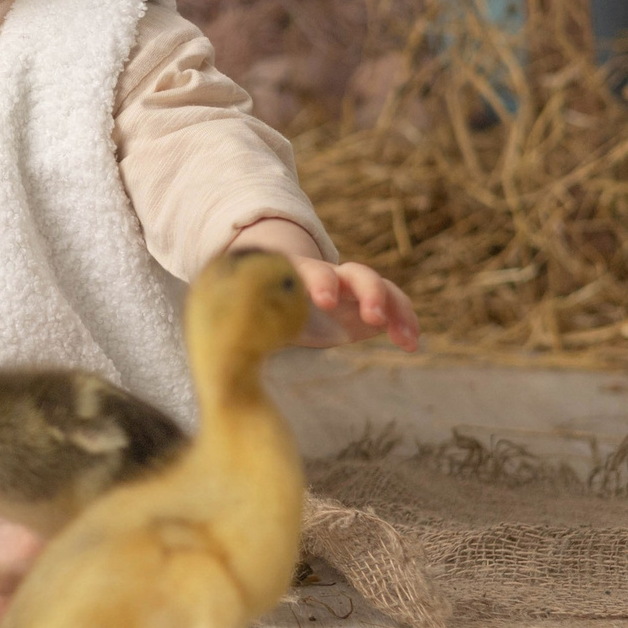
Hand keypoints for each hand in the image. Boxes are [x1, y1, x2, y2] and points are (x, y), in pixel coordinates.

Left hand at [229, 218, 420, 351]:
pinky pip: (394, 308)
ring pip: (379, 286)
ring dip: (393, 307)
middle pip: (352, 272)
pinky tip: (412, 345)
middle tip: (372, 315)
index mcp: (293, 276)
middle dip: (365, 291)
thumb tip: (216, 355)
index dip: (316, 281)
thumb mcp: (243, 318)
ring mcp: (350, 290)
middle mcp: (327, 278)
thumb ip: (235, 330)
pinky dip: (405, 322)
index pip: (307, 271)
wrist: (276, 297)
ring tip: (403, 338)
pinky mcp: (367, 308)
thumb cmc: (254, 308)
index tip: (322, 300)